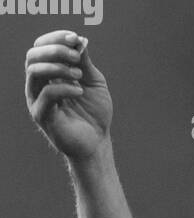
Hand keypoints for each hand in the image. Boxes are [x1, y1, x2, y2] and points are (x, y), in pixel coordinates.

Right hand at [25, 30, 111, 161]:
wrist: (98, 142)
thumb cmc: (94, 112)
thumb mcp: (93, 81)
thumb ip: (84, 62)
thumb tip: (79, 39)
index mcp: (48, 72)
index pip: (41, 46)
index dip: (56, 38)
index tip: (75, 38)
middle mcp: (38, 83)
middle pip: (33, 55)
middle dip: (55, 50)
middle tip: (77, 58)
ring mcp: (37, 98)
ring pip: (34, 71)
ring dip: (58, 67)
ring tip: (79, 75)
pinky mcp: (41, 114)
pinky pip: (46, 94)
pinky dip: (64, 88)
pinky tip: (79, 91)